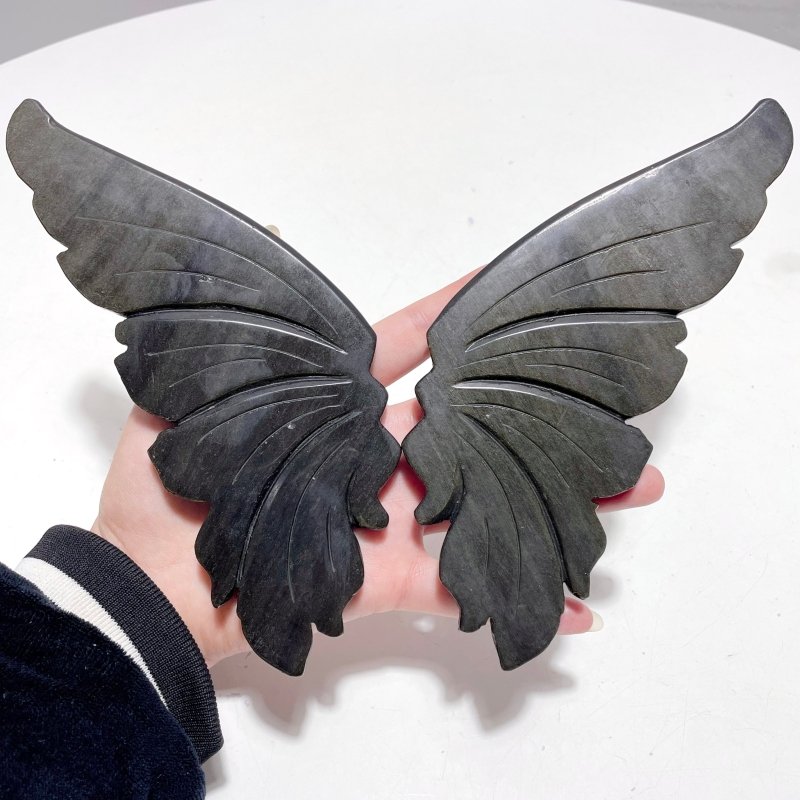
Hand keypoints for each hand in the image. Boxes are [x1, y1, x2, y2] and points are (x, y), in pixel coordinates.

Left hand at [92, 272, 663, 665]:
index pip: (405, 345)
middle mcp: (375, 457)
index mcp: (338, 407)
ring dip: (557, 497)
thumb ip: (233, 322)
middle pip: (470, 425)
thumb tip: (266, 236)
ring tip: (632, 487)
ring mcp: (390, 519)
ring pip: (487, 500)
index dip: (450, 312)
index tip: (499, 281)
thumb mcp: (190, 391)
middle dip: (535, 408)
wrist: (148, 588)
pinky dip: (517, 599)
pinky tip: (578, 605)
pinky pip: (462, 588)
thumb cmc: (165, 488)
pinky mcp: (389, 581)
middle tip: (602, 398)